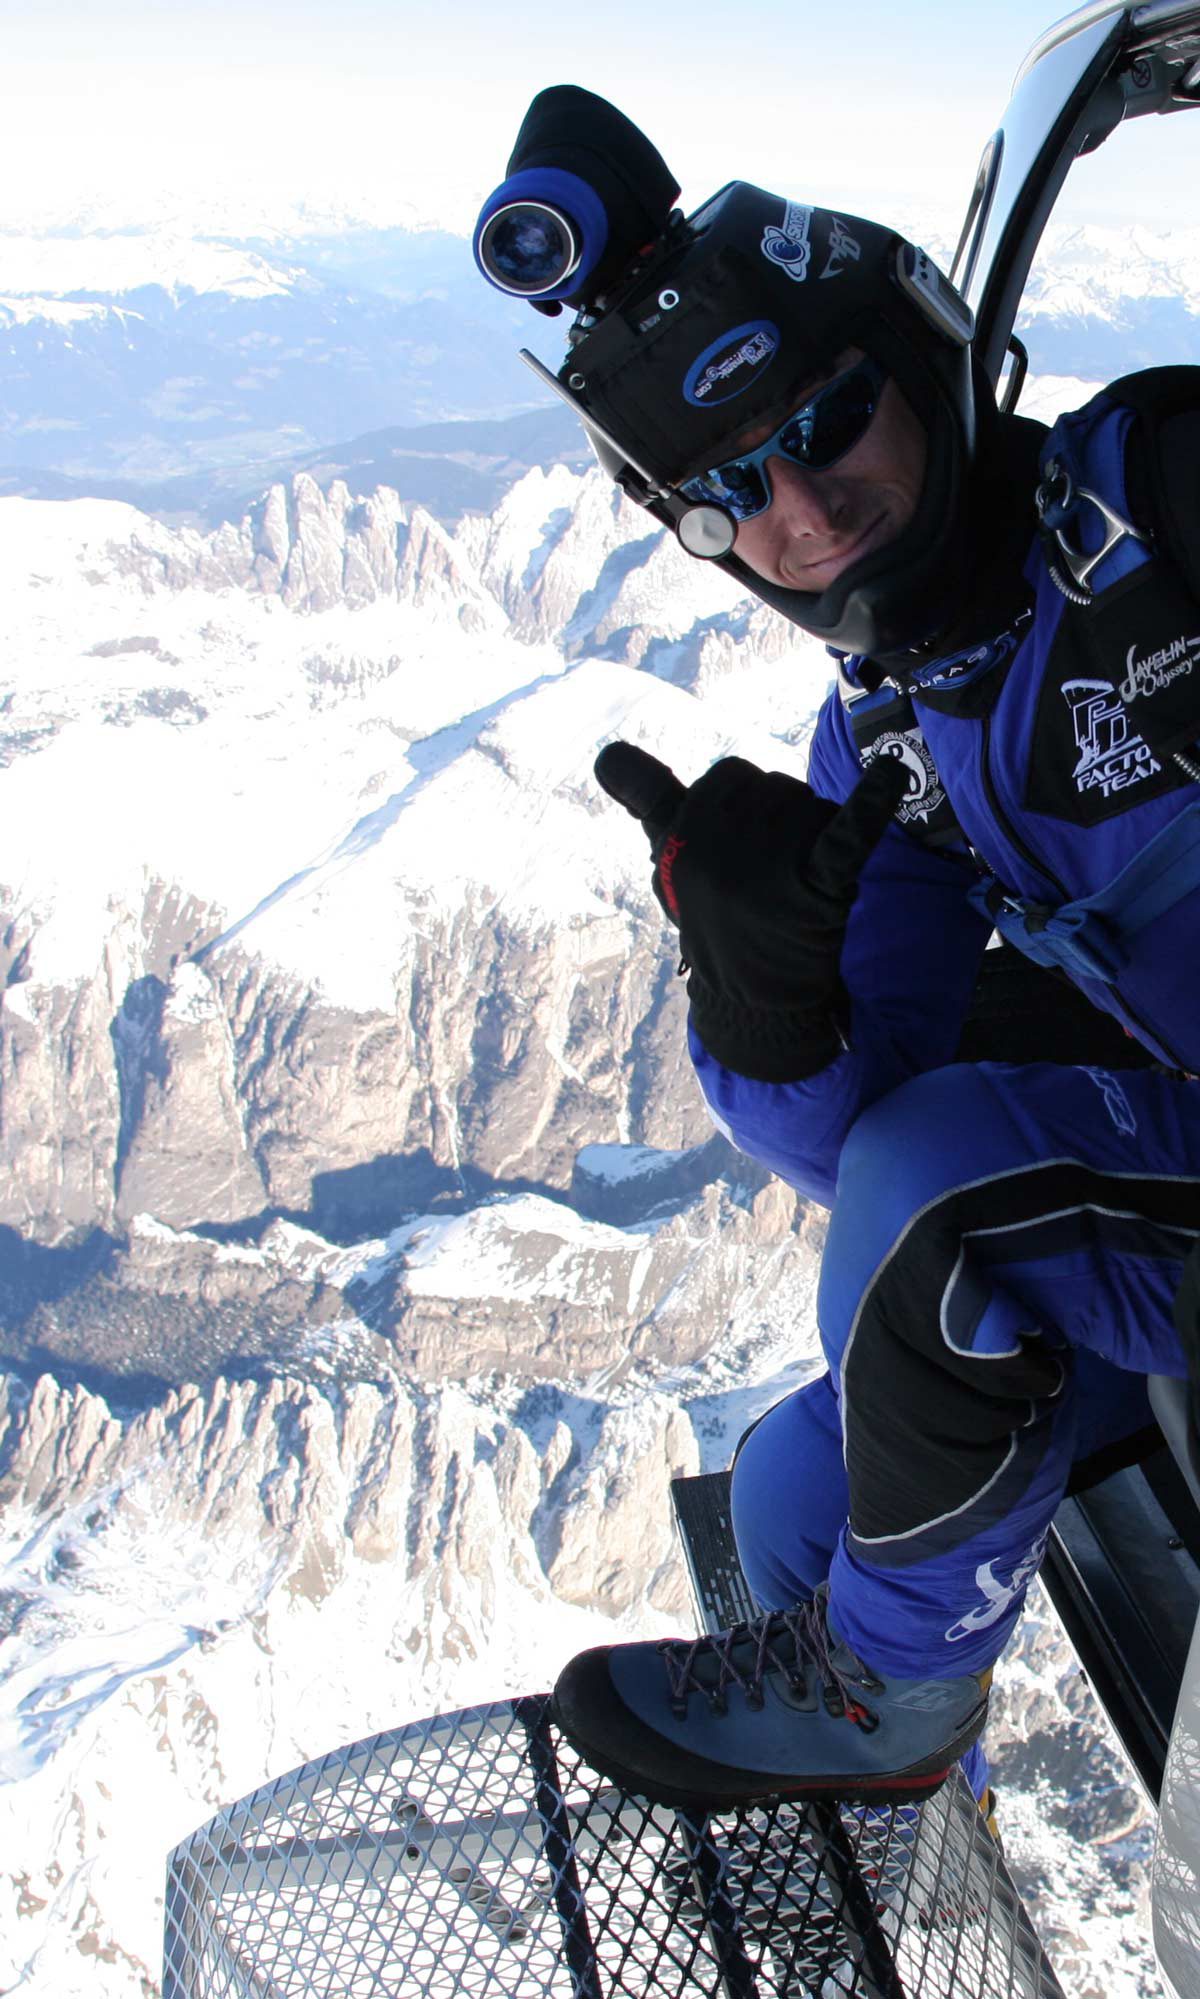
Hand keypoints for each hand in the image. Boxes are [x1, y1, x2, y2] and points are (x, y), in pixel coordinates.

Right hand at [595, 741, 907, 1079]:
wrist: (751, 1003)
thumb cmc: (712, 920)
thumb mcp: (666, 859)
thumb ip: (645, 797)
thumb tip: (604, 751)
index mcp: (678, 833)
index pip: (732, 777)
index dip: (744, 804)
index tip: (736, 846)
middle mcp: (714, 848)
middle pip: (776, 788)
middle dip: (783, 820)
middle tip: (772, 875)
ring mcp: (763, 870)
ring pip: (811, 807)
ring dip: (815, 835)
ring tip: (796, 887)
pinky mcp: (813, 891)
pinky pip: (845, 836)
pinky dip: (872, 804)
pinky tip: (892, 779)